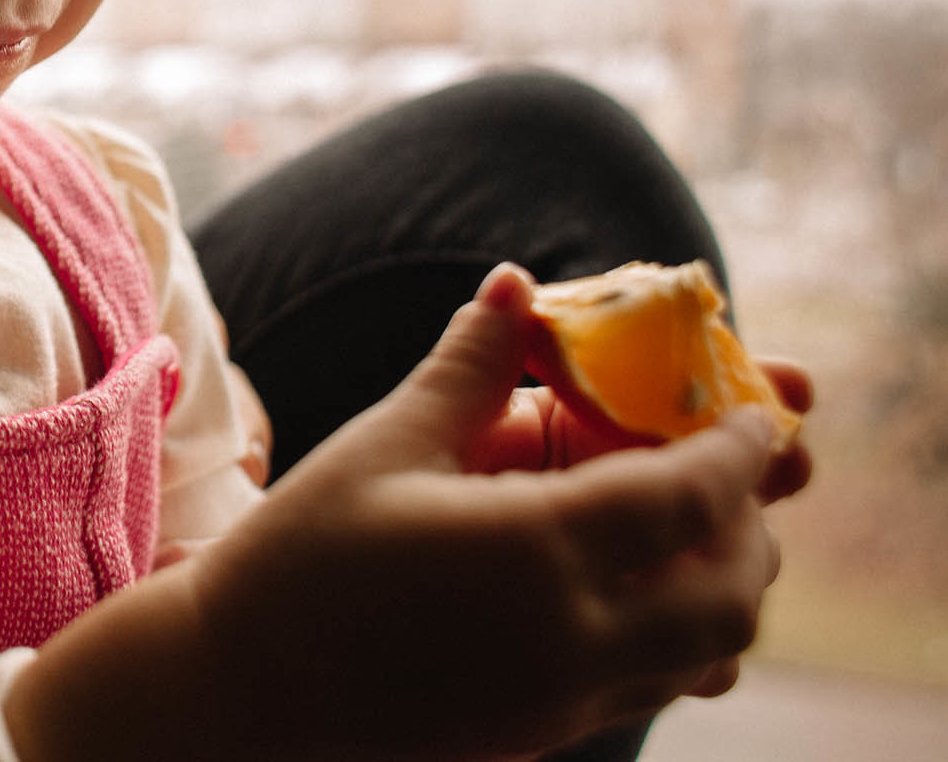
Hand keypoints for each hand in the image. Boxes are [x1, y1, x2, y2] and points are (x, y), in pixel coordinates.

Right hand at [174, 266, 783, 759]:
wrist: (238, 694)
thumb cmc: (298, 559)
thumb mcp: (384, 446)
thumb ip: (468, 368)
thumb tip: (513, 281)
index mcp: (534, 552)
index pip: (690, 498)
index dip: (739, 449)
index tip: (759, 413)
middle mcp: (569, 639)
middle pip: (730, 593)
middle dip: (748, 526)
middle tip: (725, 472)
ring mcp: (562, 700)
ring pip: (708, 656)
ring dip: (721, 589)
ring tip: (680, 532)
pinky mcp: (543, 735)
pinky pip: (653, 684)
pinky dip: (673, 634)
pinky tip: (616, 583)